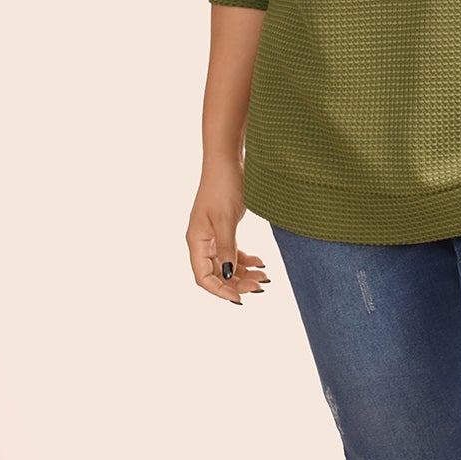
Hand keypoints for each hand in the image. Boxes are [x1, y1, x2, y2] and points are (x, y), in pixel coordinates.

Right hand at [187, 159, 269, 305]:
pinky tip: (261, 262)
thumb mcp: (225, 219)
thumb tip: (226, 275)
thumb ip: (226, 248)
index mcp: (196, 240)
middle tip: (260, 286)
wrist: (228, 161)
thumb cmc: (223, 186)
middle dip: (237, 283)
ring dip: (244, 273)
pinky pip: (233, 252)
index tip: (241, 298)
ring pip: (227, 264)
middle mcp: (202, 241)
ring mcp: (213, 235)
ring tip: (264, 276)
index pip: (203, 276)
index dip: (220, 291)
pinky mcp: (224, 228)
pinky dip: (246, 260)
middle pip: (217, 273)